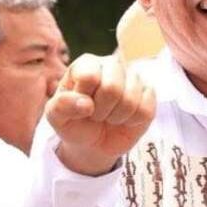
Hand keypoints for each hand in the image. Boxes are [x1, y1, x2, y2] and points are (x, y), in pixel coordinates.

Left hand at [48, 54, 154, 175]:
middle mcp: (112, 65)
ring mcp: (133, 78)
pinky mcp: (149, 94)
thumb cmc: (74, 123)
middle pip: (112, 88)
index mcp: (87, 64)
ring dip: (116, 117)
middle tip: (95, 115)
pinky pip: (145, 110)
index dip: (84, 99)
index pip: (90, 76)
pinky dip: (132, 122)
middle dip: (101, 111)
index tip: (80, 106)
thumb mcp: (56, 117)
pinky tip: (124, 119)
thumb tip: (86, 104)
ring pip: (131, 100)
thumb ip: (61, 106)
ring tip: (109, 117)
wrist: (93, 142)